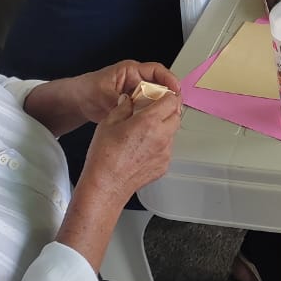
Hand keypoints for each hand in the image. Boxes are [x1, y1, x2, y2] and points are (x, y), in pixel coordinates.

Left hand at [65, 61, 181, 123]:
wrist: (78, 102)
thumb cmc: (87, 90)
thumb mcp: (102, 93)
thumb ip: (118, 101)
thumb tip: (130, 108)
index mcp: (131, 71)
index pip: (156, 71)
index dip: (169, 79)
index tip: (175, 89)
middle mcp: (137, 82)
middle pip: (161, 86)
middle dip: (169, 96)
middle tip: (175, 107)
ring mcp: (137, 94)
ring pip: (156, 99)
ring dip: (161, 107)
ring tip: (167, 117)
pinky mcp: (135, 106)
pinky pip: (148, 110)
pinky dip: (152, 116)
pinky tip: (154, 123)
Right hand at [80, 87, 183, 203]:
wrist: (106, 185)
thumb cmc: (104, 157)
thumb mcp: (108, 124)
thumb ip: (123, 107)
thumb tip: (128, 100)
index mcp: (149, 121)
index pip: (171, 100)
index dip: (167, 95)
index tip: (160, 95)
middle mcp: (161, 136)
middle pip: (176, 115)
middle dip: (168, 110)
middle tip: (154, 110)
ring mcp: (165, 153)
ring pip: (173, 133)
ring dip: (165, 128)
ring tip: (145, 131)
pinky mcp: (164, 165)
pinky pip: (167, 149)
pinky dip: (160, 145)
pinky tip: (143, 148)